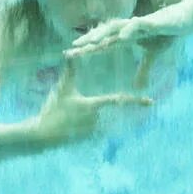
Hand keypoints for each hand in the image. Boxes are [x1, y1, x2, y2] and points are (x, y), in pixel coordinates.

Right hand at [35, 58, 151, 143]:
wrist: (42, 135)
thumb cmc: (52, 109)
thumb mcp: (62, 89)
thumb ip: (70, 71)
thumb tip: (69, 52)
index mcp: (93, 105)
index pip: (118, 100)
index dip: (135, 101)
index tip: (150, 102)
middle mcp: (97, 119)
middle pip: (113, 114)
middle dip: (118, 113)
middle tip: (124, 110)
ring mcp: (94, 132)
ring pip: (105, 124)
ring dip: (104, 121)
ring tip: (95, 118)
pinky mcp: (89, 141)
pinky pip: (99, 133)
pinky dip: (97, 129)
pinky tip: (88, 129)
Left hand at [66, 7, 187, 58]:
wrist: (185, 18)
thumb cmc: (168, 33)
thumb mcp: (154, 55)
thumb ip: (144, 69)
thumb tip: (138, 87)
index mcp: (126, 37)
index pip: (103, 44)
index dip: (87, 49)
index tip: (70, 54)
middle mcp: (128, 29)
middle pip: (104, 34)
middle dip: (88, 41)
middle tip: (72, 48)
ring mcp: (138, 24)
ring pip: (116, 27)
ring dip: (103, 33)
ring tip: (91, 41)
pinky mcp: (151, 21)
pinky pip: (137, 25)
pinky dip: (129, 30)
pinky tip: (121, 36)